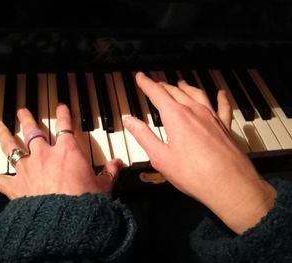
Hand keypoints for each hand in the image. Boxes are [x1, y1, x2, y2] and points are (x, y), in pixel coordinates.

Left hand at [0, 104, 121, 199]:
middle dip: (28, 119)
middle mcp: (44, 155)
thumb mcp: (102, 186)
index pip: (66, 126)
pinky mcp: (15, 187)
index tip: (62, 106)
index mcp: (68, 152)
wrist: (64, 221)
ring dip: (4, 134)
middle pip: (34, 131)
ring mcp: (27, 169)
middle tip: (22, 111)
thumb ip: (109, 173)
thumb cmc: (84, 202)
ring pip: (12, 147)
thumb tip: (118, 165)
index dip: (64, 114)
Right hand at [123, 72, 276, 233]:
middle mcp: (194, 110)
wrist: (229, 184)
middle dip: (163, 86)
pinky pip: (222, 106)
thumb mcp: (160, 157)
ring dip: (186, 88)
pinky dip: (220, 98)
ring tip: (180, 83)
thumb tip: (129, 120)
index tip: (140, 77)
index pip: (157, 93)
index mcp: (175, 116)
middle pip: (176, 92)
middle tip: (156, 84)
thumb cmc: (192, 173)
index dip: (146, 84)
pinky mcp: (225, 126)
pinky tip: (220, 93)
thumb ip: (143, 136)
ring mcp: (212, 116)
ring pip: (197, 94)